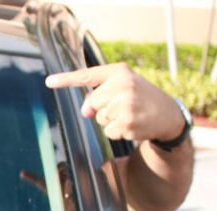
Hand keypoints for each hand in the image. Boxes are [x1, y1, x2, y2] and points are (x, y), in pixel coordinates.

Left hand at [45, 63, 184, 142]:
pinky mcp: (127, 122)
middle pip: (92, 103)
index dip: (66, 80)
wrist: (168, 114)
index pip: (88, 75)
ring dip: (111, 121)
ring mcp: (126, 104)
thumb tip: (86, 112)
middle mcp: (123, 85)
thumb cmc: (140, 98)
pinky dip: (118, 132)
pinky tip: (133, 124)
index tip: (48, 82)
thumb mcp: (123, 89)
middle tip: (123, 106)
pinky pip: (108, 131)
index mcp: (119, 72)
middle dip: (103, 108)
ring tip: (130, 114)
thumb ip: (100, 95)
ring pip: (100, 118)